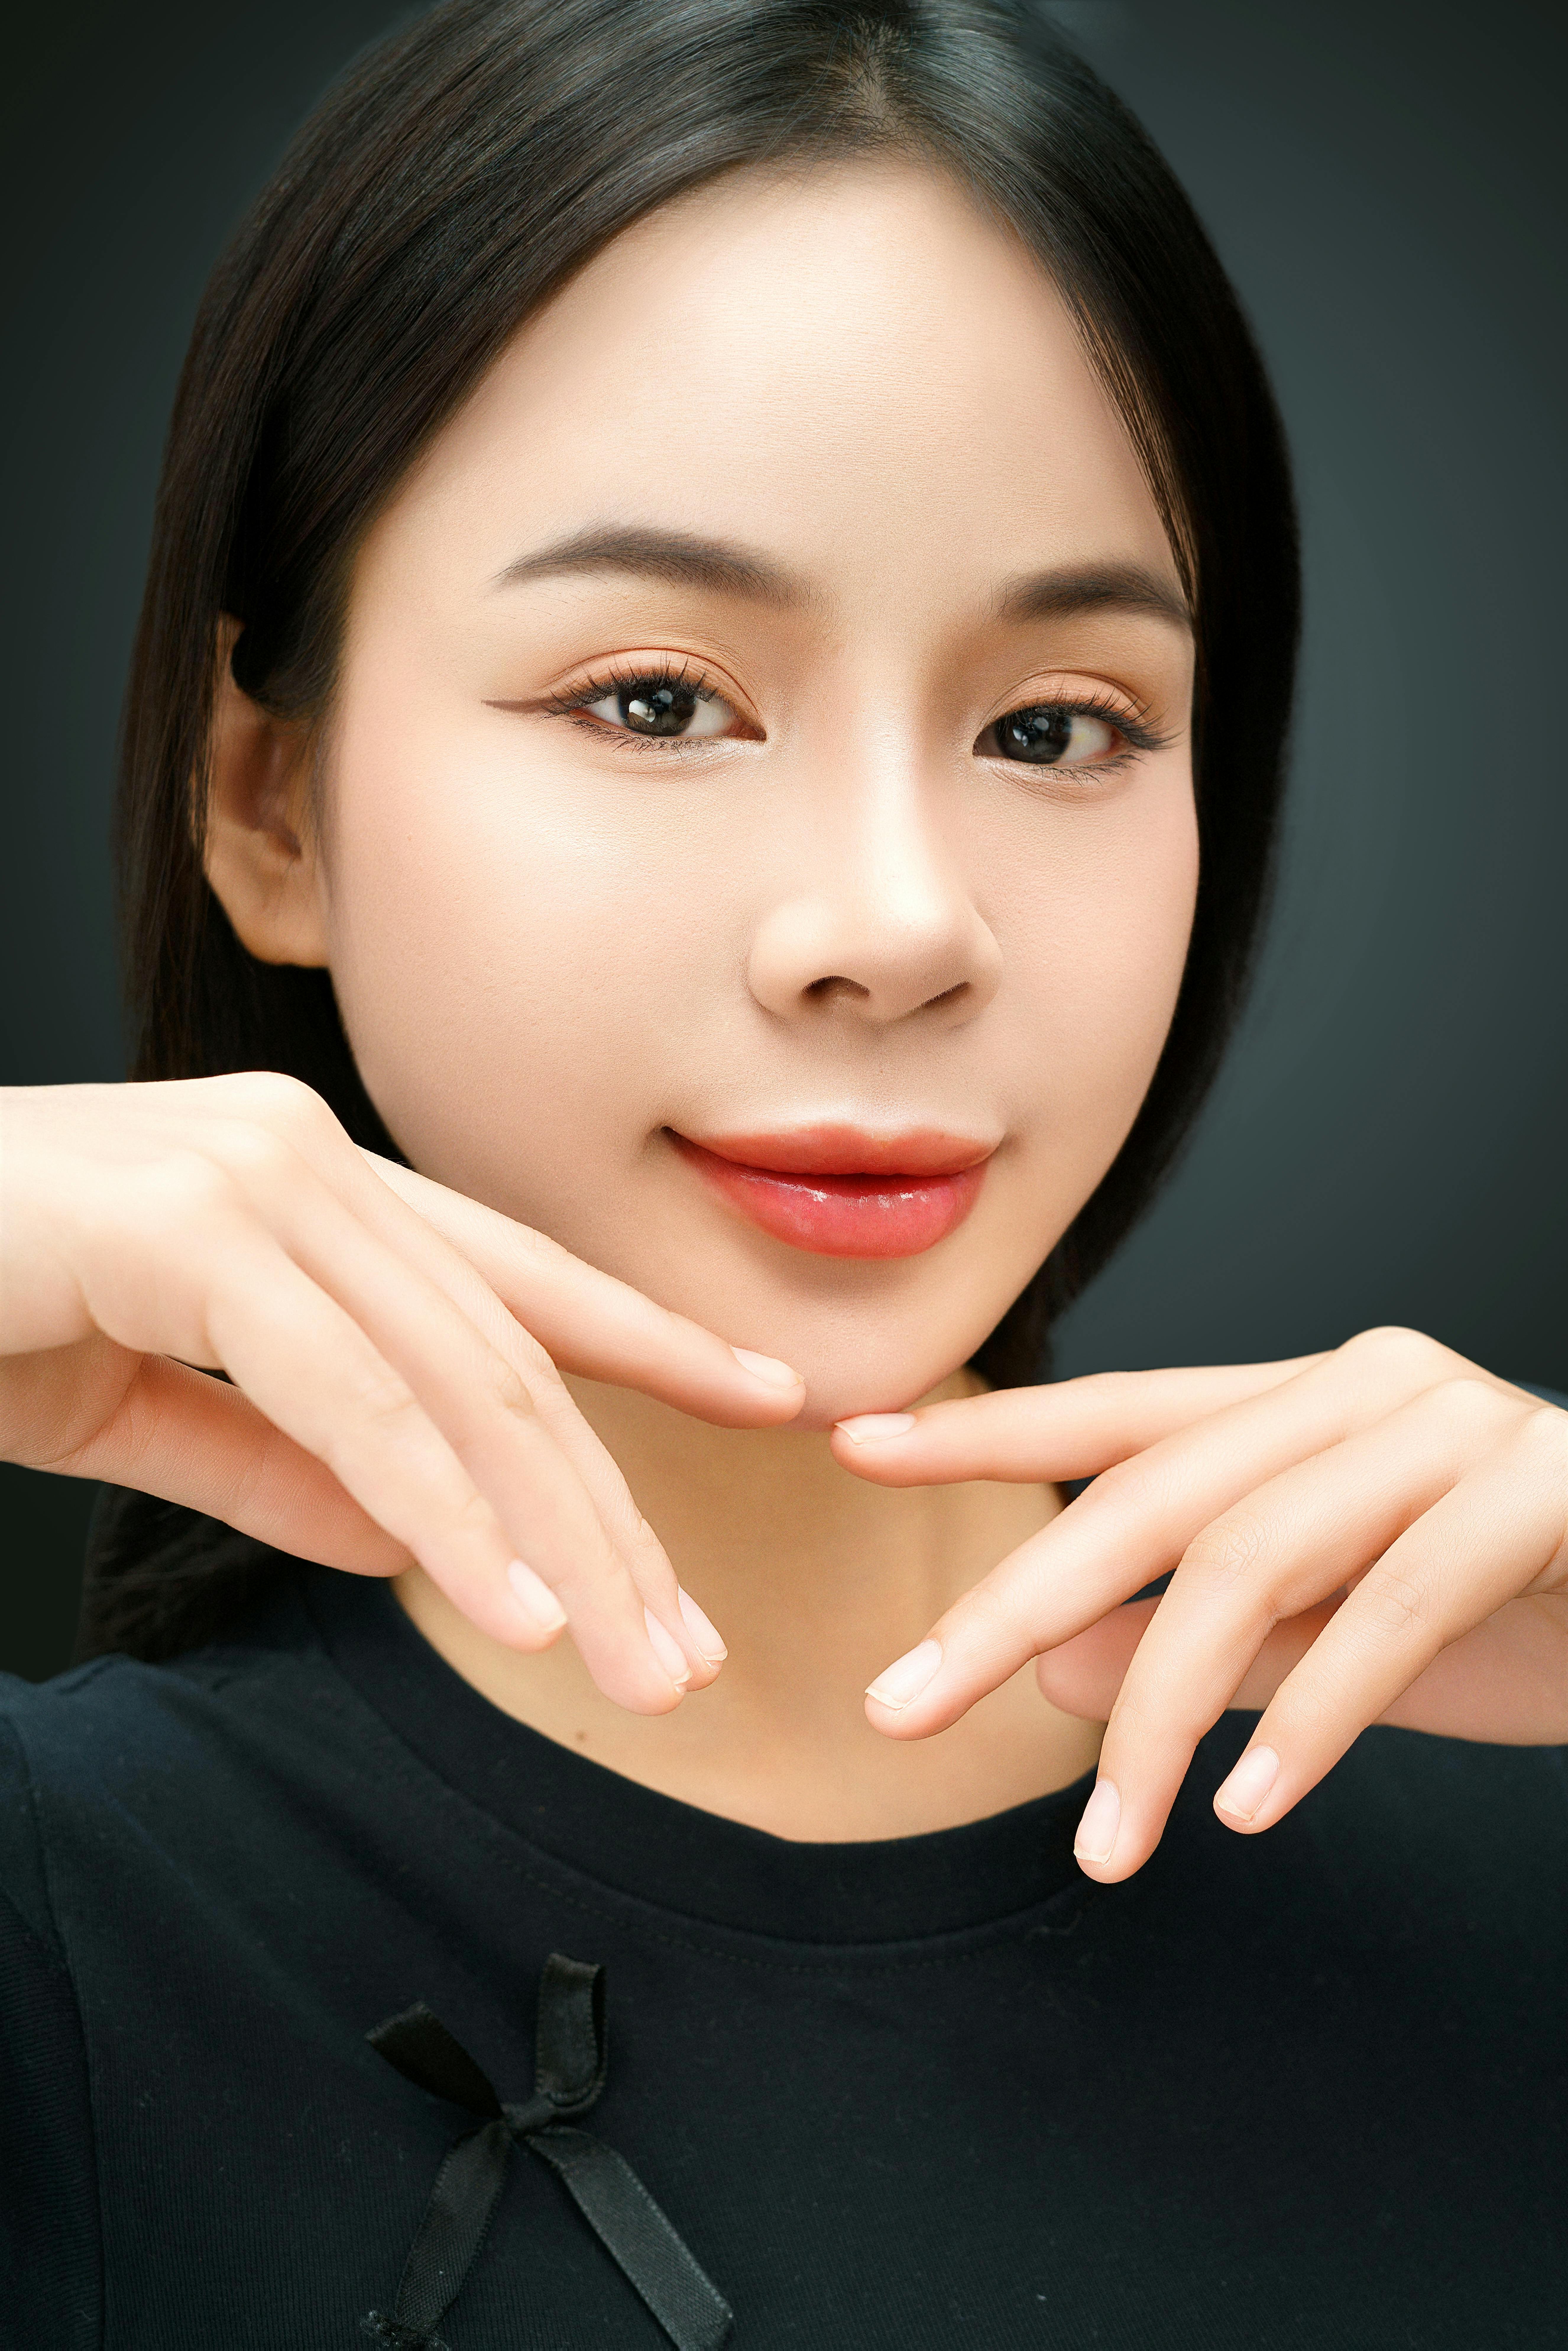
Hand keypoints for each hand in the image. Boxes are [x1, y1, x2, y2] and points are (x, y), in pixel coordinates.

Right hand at [0, 1075, 803, 1709]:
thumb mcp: (143, 1395)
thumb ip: (282, 1459)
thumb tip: (412, 1537)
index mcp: (307, 1186)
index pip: (517, 1278)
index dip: (652, 1342)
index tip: (768, 1401)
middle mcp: (303, 1158)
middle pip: (510, 1356)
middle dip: (610, 1509)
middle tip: (686, 1644)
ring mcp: (252, 1180)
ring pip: (460, 1383)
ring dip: (555, 1537)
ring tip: (632, 1661)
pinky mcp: (189, 1230)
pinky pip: (352, 1398)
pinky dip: (441, 1508)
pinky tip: (508, 1603)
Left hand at [835, 1329, 1567, 1878]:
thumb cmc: (1521, 1613)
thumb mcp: (1331, 1637)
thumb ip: (1197, 1641)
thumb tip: (1046, 1664)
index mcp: (1312, 1399)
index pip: (1118, 1411)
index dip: (986, 1432)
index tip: (855, 1445)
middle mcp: (1369, 1389)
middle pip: (1150, 1496)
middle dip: (1012, 1602)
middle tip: (906, 1704)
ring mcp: (1458, 1433)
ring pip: (1254, 1561)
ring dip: (1162, 1713)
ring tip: (1110, 1841)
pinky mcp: (1541, 1499)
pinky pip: (1392, 1609)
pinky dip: (1311, 1719)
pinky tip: (1243, 1809)